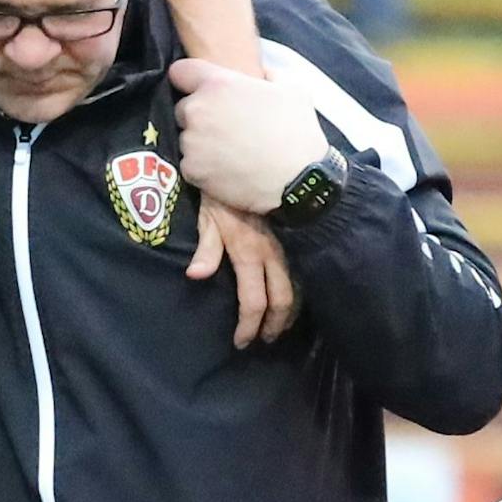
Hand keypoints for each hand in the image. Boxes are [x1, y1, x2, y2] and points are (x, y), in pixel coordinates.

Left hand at [172, 58, 328, 215]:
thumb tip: (261, 73)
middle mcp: (197, 110)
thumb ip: (267, 76)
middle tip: (225, 126)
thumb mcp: (291, 90)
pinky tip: (226, 168)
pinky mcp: (190, 168)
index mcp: (218, 84)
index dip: (189, 80)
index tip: (200, 89)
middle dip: (198, 114)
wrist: (297, 179)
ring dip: (200, 141)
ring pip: (185, 136)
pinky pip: (189, 162)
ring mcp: (191, 141)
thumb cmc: (297, 131)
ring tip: (229, 150)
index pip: (180, 71)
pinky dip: (202, 166)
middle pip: (183, 107)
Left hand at [185, 200, 298, 346]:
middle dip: (275, 325)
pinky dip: (302, 292)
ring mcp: (289, 246)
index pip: (254, 301)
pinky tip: (296, 299)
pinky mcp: (297, 238)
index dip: (249, 326)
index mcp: (249, 252)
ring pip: (300, 288)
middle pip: (283, 300)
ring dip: (291, 312)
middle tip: (266, 340)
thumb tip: (196, 275)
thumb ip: (206, 248)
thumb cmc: (223, 190)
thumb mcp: (208, 216)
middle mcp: (274, 253)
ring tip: (281, 326)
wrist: (253, 160)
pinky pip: (305, 272)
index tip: (241, 342)